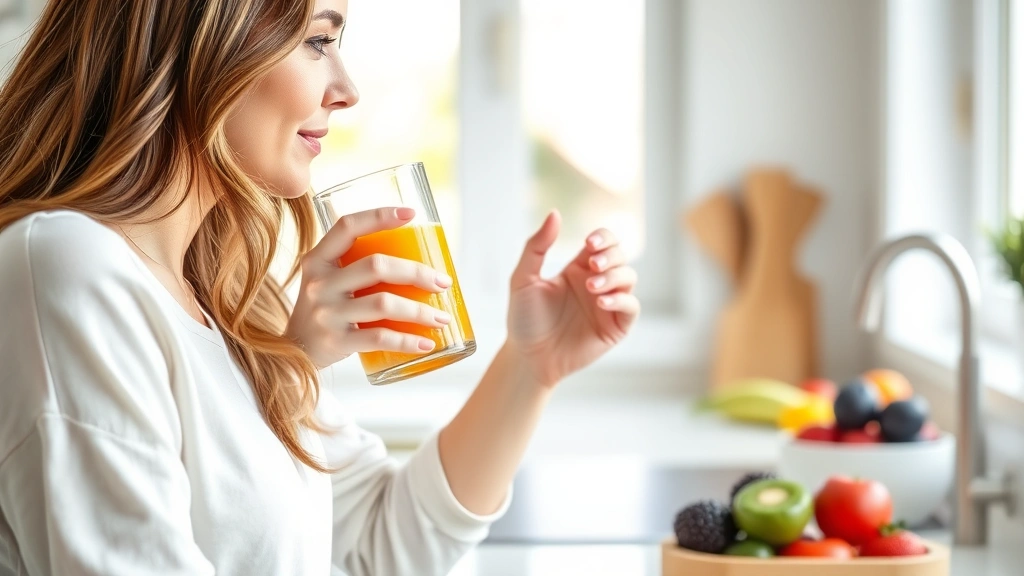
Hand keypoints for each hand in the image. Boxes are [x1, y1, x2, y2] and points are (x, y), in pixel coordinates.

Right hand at [286, 207, 453, 367]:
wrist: (296, 353)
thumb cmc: (326, 310)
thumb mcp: (329, 280)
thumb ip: (358, 266)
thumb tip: (420, 263)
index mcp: (318, 260)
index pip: (347, 226)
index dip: (379, 216)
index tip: (411, 214)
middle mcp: (319, 283)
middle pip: (376, 266)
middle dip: (417, 272)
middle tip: (443, 283)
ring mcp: (326, 313)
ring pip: (383, 303)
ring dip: (420, 310)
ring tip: (442, 317)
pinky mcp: (336, 341)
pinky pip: (379, 338)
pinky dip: (408, 340)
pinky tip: (427, 342)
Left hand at [505, 211, 639, 386]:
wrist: (528, 357)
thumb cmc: (524, 319)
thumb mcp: (523, 278)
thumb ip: (537, 246)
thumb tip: (555, 213)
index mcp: (578, 268)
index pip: (603, 242)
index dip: (603, 238)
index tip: (589, 244)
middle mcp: (597, 283)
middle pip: (620, 256)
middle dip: (610, 255)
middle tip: (592, 264)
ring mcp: (608, 305)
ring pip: (629, 278)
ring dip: (614, 277)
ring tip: (592, 287)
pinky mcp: (615, 327)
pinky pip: (631, 307)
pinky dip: (622, 300)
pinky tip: (602, 301)